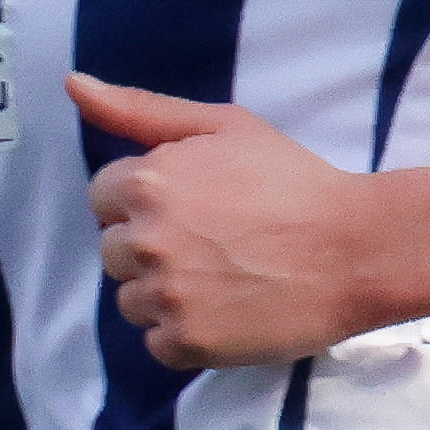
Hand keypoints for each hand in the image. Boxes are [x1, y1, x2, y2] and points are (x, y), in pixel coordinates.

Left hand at [74, 74, 404, 371]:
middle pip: (113, 251)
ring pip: (131, 300)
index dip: (146, 201)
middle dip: (152, 246)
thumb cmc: (293, 180)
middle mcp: (146, 240)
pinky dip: (185, 334)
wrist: (356, 249)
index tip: (192, 207)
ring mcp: (165, 296)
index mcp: (147, 182)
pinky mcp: (187, 342)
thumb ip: (140, 109)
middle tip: (213, 243)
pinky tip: (226, 310)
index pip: (103, 197)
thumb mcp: (223, 126)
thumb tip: (73, 85)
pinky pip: (157, 343)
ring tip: (221, 278)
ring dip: (164, 293)